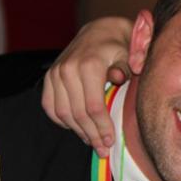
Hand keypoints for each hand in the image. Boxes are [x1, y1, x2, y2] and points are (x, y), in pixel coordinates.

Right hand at [41, 17, 132, 156]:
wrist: (101, 30)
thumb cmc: (122, 45)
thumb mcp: (132, 53)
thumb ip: (129, 66)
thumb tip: (119, 79)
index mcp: (88, 65)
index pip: (94, 106)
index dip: (102, 127)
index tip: (111, 141)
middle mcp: (67, 69)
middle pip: (78, 114)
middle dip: (92, 135)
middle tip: (103, 150)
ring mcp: (55, 74)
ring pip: (63, 113)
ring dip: (78, 131)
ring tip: (93, 142)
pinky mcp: (49, 78)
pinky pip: (50, 106)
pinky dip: (62, 121)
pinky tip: (78, 128)